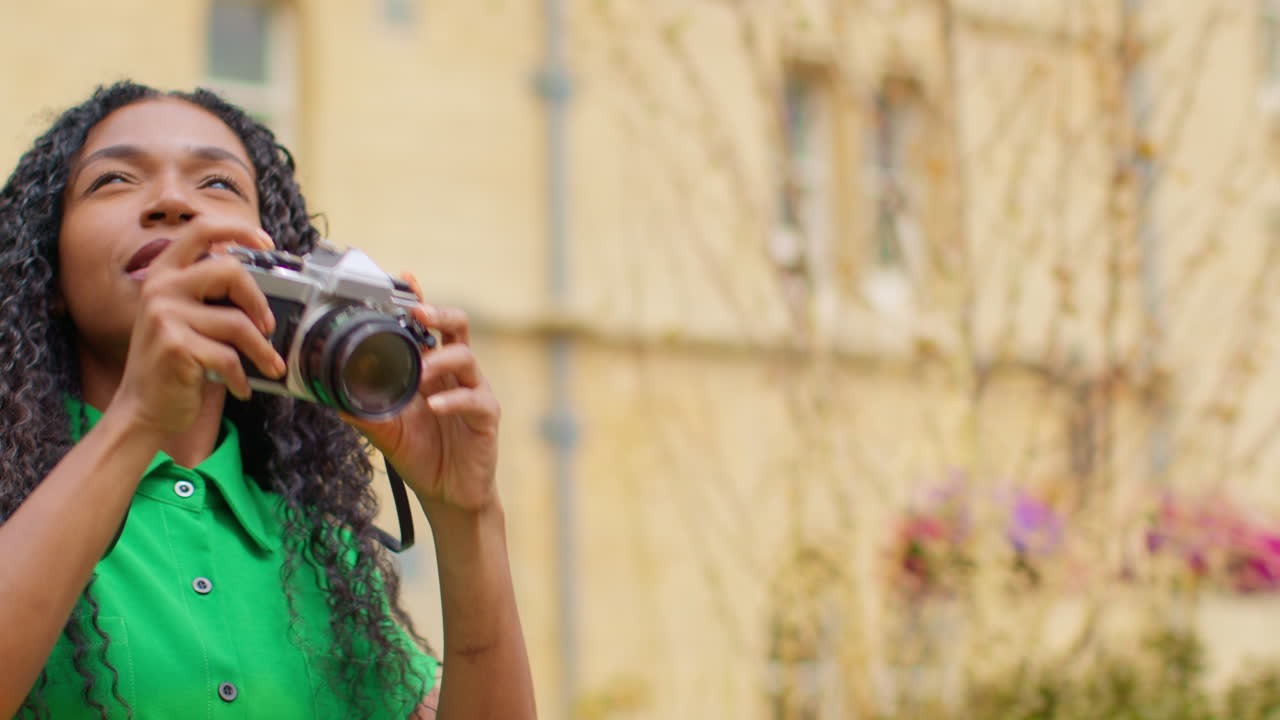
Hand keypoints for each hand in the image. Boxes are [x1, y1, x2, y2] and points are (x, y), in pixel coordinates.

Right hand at [112, 220, 284, 434]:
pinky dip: (242, 377)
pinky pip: (229, 357)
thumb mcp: (187, 318)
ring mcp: (164, 316)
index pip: (201, 229)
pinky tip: (241, 387)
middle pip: (230, 271)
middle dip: (259, 301)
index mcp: (165, 273)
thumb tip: (263, 286)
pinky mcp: (175, 346)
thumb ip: (211, 295)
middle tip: (268, 326)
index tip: (266, 243)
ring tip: (269, 366)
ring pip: (238, 323)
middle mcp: (160, 288)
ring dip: (262, 351)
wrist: (143, 409)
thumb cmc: (175, 363)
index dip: (239, 229)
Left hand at [342, 275, 500, 515]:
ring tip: (422, 370)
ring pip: (466, 357)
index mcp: (431, 370)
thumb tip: (329, 395)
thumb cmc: (421, 455)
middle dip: (439, 314)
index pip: (429, 327)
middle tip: (418, 313)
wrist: (448, 494)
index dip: (420, 302)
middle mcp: (454, 373)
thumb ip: (363, 410)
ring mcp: (473, 391)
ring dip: (441, 359)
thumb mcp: (385, 431)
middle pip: (458, 327)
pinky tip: (435, 406)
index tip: (406, 280)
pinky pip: (474, 399)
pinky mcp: (486, 416)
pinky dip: (453, 400)